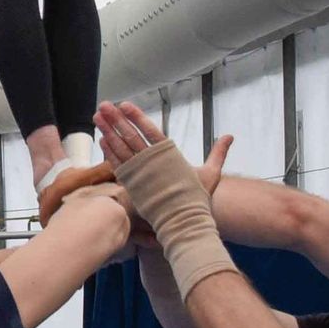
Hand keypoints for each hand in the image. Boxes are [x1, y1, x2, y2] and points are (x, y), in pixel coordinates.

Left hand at [95, 101, 233, 196]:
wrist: (184, 222)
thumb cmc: (198, 199)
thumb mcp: (211, 173)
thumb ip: (218, 153)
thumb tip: (230, 136)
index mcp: (170, 154)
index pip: (150, 129)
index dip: (136, 116)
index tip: (124, 104)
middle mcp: (152, 160)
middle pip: (130, 134)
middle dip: (116, 118)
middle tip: (104, 105)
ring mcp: (140, 172)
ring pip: (120, 146)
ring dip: (108, 130)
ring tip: (97, 117)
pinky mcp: (131, 184)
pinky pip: (117, 164)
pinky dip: (109, 151)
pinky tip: (102, 140)